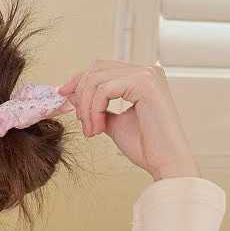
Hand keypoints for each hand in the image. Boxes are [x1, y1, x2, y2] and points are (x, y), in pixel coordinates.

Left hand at [57, 61, 198, 179]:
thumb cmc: (146, 147)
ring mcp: (147, 74)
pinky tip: (98, 128)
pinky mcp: (144, 83)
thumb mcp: (114, 123)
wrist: (166, 162)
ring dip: (87, 107)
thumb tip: (74, 96)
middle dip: (81, 95)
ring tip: (91, 130)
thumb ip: (98, 107)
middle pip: (96, 69)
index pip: (102, 67)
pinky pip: (104, 89)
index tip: (63, 95)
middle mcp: (147, 70)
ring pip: (97, 79)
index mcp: (142, 77)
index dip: (79, 80)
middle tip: (82, 123)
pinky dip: (94, 110)